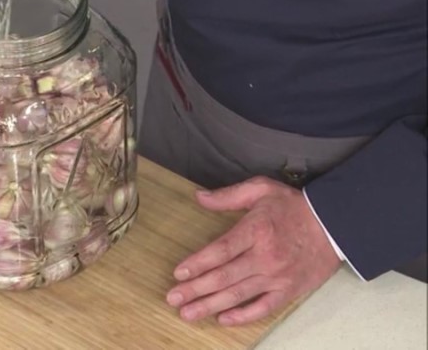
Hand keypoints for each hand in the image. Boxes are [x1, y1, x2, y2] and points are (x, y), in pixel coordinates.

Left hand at [166, 176, 341, 325]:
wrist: (336, 225)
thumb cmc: (294, 206)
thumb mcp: (261, 189)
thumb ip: (228, 195)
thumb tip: (199, 197)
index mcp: (256, 230)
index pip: (220, 251)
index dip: (197, 263)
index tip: (178, 273)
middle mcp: (265, 256)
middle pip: (224, 277)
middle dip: (195, 289)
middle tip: (173, 298)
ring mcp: (277, 277)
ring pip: (238, 295)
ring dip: (210, 306)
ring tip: (188, 313)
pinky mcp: (289, 290)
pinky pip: (263, 308)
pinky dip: (243, 316)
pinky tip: (223, 320)